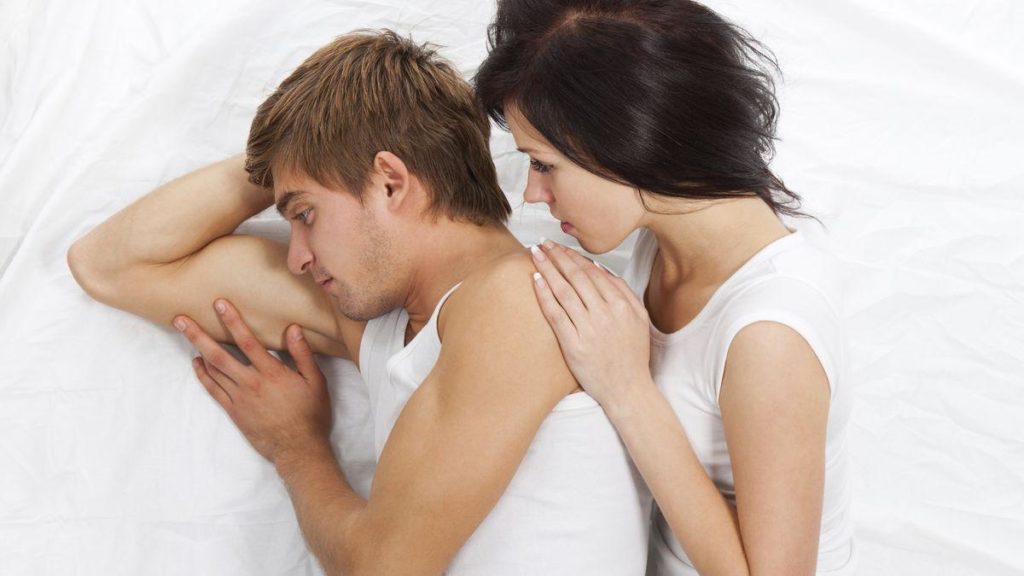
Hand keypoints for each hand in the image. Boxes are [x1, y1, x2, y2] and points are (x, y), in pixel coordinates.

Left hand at [173, 299, 332, 464]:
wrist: (298, 448)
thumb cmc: (310, 415)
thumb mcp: (316, 382)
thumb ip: (303, 354)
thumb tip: (293, 330)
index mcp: (271, 373)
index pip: (247, 341)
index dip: (233, 321)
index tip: (219, 304)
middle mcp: (251, 383)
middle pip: (219, 354)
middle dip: (199, 334)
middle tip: (181, 319)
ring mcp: (239, 398)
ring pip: (213, 370)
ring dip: (197, 349)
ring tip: (184, 333)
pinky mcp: (234, 411)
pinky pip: (213, 390)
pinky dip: (202, 375)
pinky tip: (196, 363)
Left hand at [529, 240, 653, 409]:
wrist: (628, 389)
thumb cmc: (632, 356)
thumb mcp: (639, 319)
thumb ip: (624, 292)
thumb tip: (602, 270)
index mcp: (622, 305)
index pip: (593, 272)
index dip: (574, 257)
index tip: (561, 248)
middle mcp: (606, 313)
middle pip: (576, 277)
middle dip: (557, 256)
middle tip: (543, 244)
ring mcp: (589, 328)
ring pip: (564, 290)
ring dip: (548, 269)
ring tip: (535, 255)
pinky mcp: (573, 344)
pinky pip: (555, 314)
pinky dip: (544, 295)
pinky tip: (535, 280)